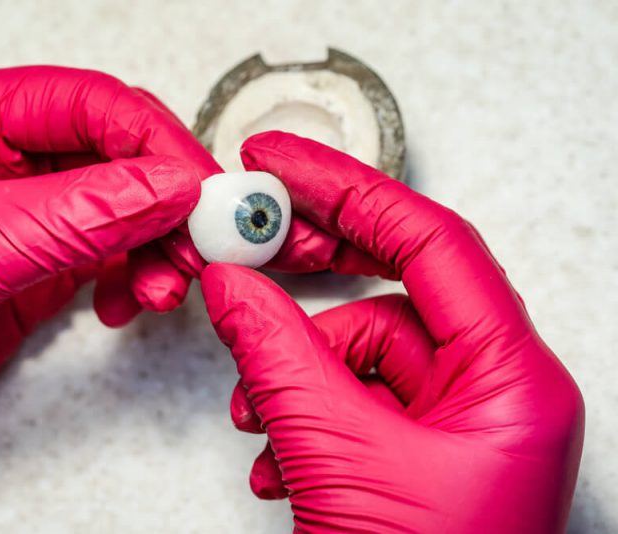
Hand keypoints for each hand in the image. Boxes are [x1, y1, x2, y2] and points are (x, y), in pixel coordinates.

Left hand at [0, 66, 215, 517]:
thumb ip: (78, 215)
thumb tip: (167, 186)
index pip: (88, 104)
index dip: (152, 141)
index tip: (196, 188)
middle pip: (114, 153)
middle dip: (164, 197)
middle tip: (199, 238)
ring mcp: (21, 220)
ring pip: (121, 207)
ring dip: (156, 242)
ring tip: (164, 283)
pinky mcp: (34, 272)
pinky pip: (109, 256)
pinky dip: (134, 275)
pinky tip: (128, 301)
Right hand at [200, 132, 584, 532]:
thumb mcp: (334, 453)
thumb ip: (274, 352)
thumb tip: (230, 284)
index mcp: (509, 379)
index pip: (428, 241)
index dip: (348, 190)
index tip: (285, 163)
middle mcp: (492, 392)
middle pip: (395, 287)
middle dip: (317, 271)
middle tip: (256, 236)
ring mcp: (454, 423)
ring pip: (361, 353)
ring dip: (296, 372)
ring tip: (259, 412)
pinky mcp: (417, 451)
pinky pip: (354, 397)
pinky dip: (305, 411)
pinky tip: (279, 455)